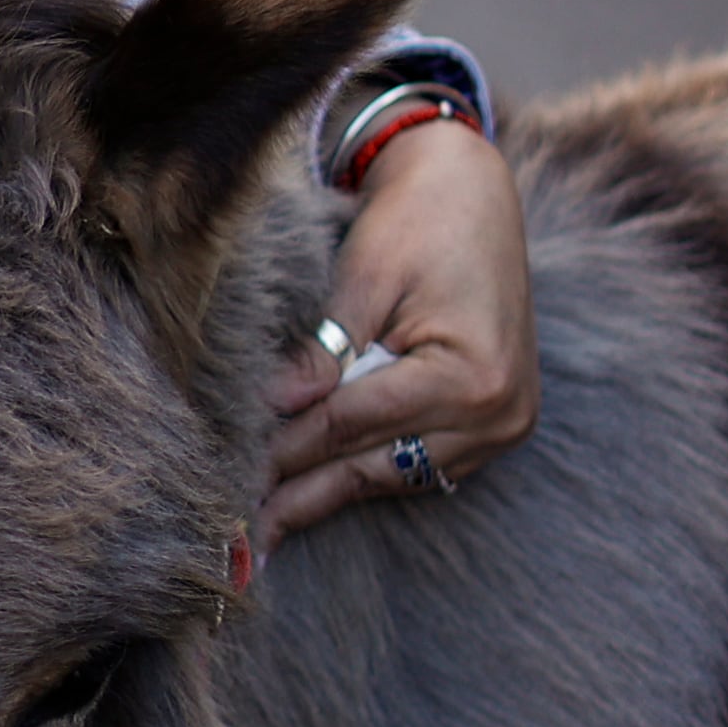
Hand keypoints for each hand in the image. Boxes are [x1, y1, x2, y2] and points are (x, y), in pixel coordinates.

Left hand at [262, 118, 537, 544]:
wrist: (472, 189)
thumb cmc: (419, 218)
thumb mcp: (367, 273)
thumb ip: (323, 345)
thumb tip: (273, 406)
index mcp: (472, 377)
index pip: (350, 425)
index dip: (282, 450)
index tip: (225, 476)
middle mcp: (498, 416)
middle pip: (372, 465)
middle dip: (298, 494)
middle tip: (237, 537)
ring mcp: (502, 428)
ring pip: (392, 475)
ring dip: (326, 492)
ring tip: (263, 526)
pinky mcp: (492, 427)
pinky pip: (415, 464)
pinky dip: (362, 470)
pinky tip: (312, 492)